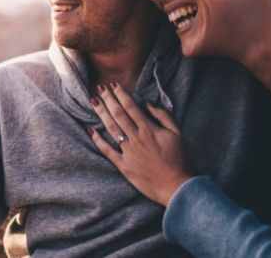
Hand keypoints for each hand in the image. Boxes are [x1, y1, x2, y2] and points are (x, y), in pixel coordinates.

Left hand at [89, 82, 191, 205]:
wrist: (177, 186)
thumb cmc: (180, 160)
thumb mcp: (177, 134)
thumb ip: (163, 116)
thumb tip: (148, 103)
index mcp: (149, 129)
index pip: (131, 107)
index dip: (121, 94)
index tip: (113, 85)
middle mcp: (136, 138)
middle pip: (118, 114)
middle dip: (108, 99)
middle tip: (100, 88)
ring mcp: (128, 152)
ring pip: (111, 128)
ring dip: (101, 113)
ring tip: (93, 101)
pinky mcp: (124, 166)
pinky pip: (107, 151)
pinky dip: (98, 140)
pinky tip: (90, 130)